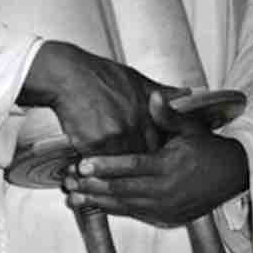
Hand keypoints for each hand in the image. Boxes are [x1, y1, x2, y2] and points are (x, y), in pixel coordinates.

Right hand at [19, 40, 175, 159]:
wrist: (66, 74)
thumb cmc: (96, 74)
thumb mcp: (134, 78)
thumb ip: (160, 91)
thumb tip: (186, 92)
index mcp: (146, 113)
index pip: (158, 144)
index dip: (153, 154)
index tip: (149, 162)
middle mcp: (134, 125)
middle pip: (141, 157)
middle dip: (135, 167)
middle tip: (129, 174)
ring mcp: (115, 135)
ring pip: (120, 164)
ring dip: (115, 171)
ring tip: (108, 178)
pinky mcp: (94, 142)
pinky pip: (98, 163)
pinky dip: (95, 167)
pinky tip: (90, 170)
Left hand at [63, 90, 249, 226]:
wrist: (235, 175)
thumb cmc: (209, 149)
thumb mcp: (190, 128)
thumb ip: (168, 115)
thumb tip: (154, 97)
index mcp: (170, 165)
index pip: (131, 166)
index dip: (106, 166)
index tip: (83, 165)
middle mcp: (167, 190)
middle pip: (122, 190)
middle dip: (92, 187)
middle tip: (68, 183)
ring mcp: (167, 207)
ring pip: (125, 206)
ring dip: (97, 202)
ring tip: (73, 197)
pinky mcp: (168, 217)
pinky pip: (135, 214)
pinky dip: (113, 210)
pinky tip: (95, 205)